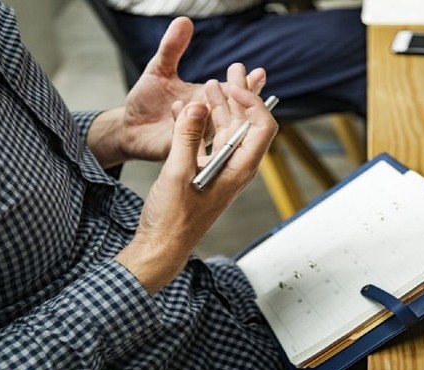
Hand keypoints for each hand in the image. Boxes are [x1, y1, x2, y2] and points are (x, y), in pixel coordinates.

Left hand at [87, 17, 266, 168]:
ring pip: (212, 126)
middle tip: (241, 84)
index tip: (259, 72)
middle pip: (230, 111)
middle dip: (238, 98)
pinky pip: (188, 137)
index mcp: (205, 100)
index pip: (232, 92)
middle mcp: (204, 119)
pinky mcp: (178, 148)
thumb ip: (172, 48)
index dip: (247, 84)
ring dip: (214, 112)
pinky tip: (190, 108)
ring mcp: (194, 135)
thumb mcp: (158, 70)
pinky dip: (190, 123)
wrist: (127, 127)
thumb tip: (184, 20)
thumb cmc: (146, 102)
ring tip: (211, 97)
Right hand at [115, 76, 277, 292]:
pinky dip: (198, 125)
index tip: (230, 87)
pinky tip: (184, 110)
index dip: (252, 102)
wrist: (161, 246)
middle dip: (238, 95)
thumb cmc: (172, 219)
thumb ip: (187, 137)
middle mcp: (235, 167)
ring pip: (225, 131)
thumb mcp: (177, 173)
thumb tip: (196, 107)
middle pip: (245, 124)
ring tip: (208, 83)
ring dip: (217, 107)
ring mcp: (220, 170)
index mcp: (239, 169)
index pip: (262, 127)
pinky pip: (207, 142)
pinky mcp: (204, 173)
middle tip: (232, 68)